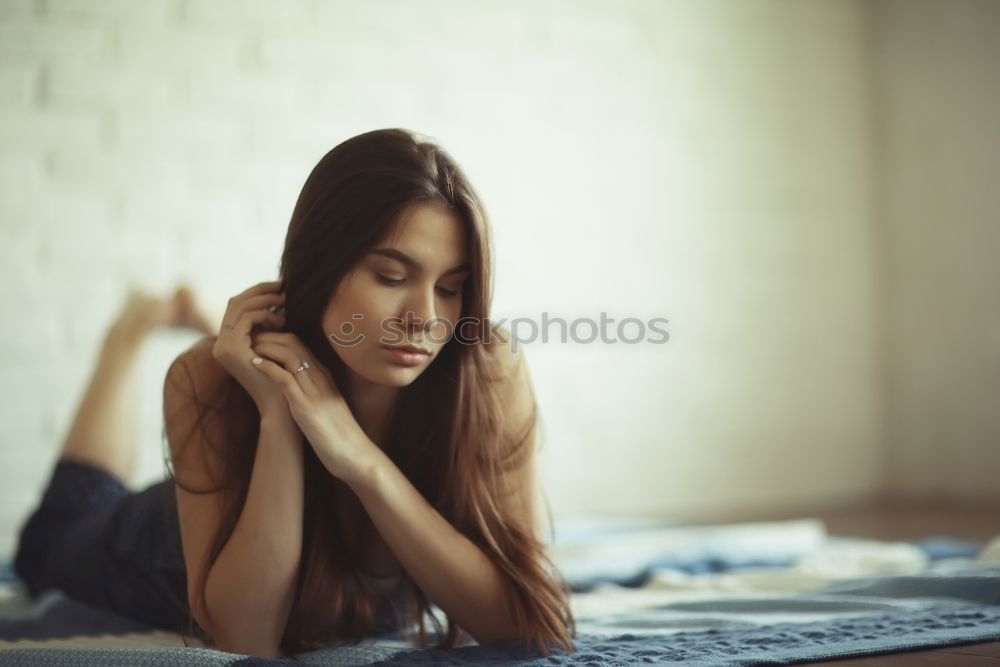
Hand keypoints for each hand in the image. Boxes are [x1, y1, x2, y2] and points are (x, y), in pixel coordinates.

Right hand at [211, 280, 288, 418]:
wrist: (280, 403)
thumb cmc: (282, 374)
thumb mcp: (273, 343)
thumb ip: (268, 325)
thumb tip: (278, 297)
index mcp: (227, 341)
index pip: (236, 306)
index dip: (257, 292)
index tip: (279, 286)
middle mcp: (220, 344)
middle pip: (234, 302)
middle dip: (260, 290)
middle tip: (283, 285)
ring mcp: (222, 347)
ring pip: (239, 307)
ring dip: (265, 300)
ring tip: (285, 301)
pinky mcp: (231, 350)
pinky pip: (246, 319)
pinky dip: (264, 314)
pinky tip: (281, 320)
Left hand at [249, 330, 376, 481]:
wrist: (353, 453)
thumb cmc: (338, 433)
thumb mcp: (326, 403)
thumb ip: (313, 391)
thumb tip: (293, 387)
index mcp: (325, 375)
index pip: (300, 345)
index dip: (278, 337)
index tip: (260, 340)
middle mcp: (321, 377)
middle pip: (293, 344)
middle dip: (269, 337)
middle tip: (250, 339)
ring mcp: (314, 390)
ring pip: (289, 356)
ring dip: (266, 347)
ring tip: (249, 347)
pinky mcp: (305, 406)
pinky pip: (285, 378)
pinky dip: (268, 367)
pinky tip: (254, 364)